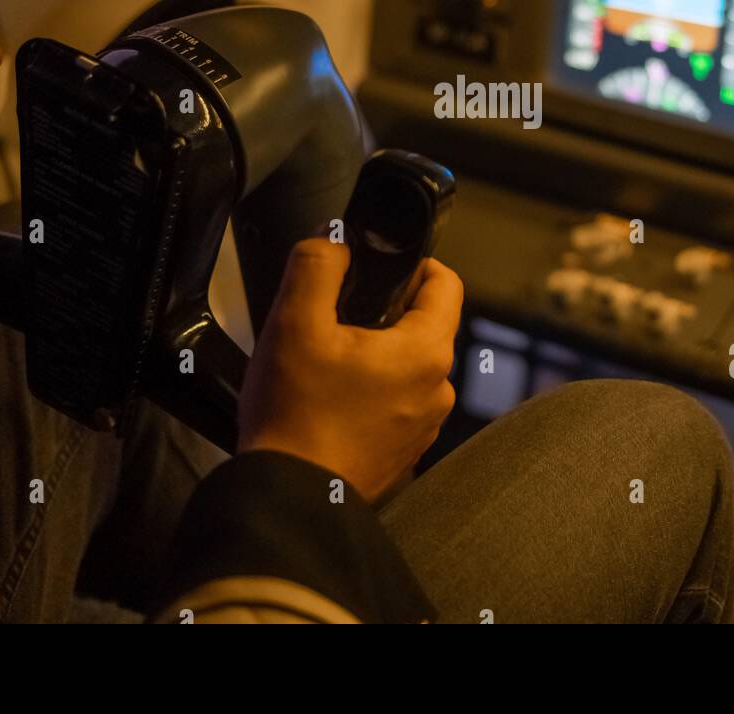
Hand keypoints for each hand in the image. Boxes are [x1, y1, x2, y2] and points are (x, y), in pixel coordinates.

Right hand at [238, 237, 462, 500]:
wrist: (288, 496)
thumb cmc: (294, 415)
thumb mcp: (295, 322)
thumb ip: (317, 264)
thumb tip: (335, 237)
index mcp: (425, 350)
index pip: (445, 282)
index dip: (414, 264)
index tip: (377, 269)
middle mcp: (438, 387)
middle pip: (426, 322)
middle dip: (386, 310)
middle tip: (337, 315)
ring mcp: (424, 422)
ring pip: (410, 363)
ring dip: (378, 353)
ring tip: (329, 361)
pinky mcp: (405, 448)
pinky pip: (398, 400)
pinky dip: (373, 390)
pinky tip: (332, 397)